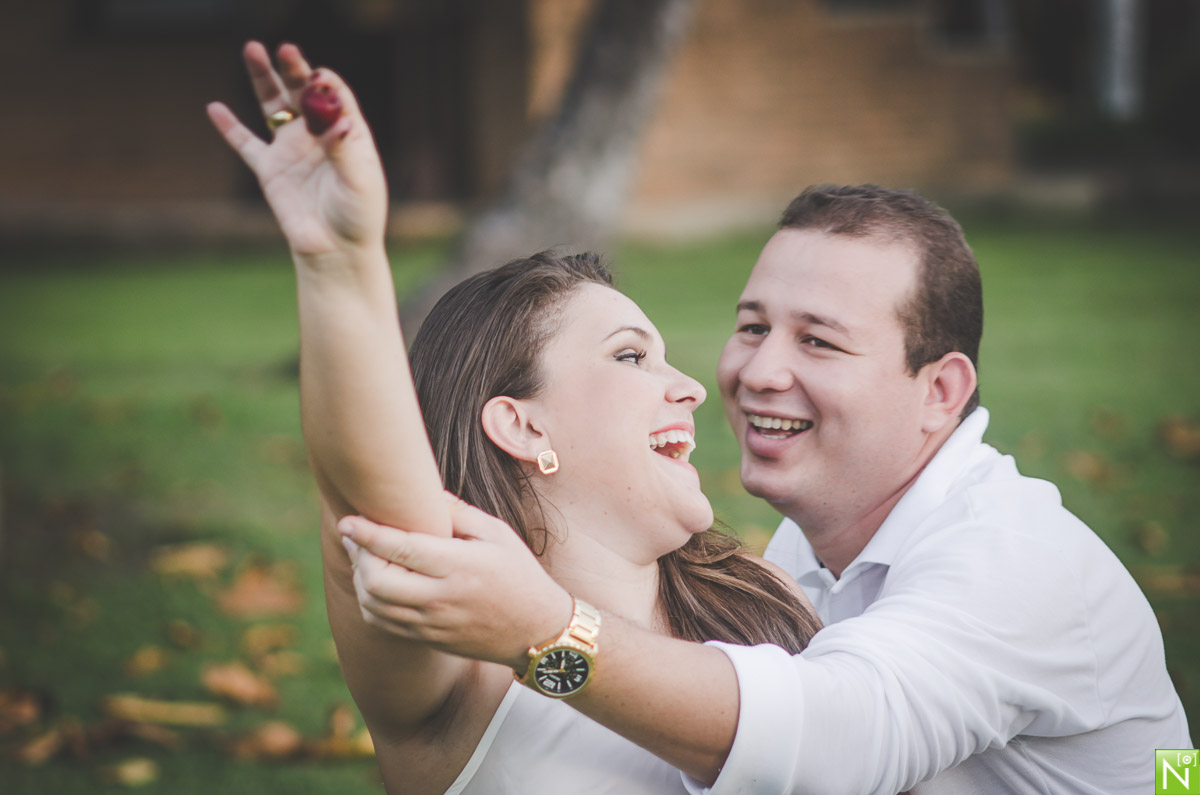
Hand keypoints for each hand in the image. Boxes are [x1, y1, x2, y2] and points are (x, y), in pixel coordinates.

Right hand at [206, 41, 386, 257]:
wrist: (336, 250)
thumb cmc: (358, 216)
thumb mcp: (360, 182)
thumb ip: (344, 150)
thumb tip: (337, 119)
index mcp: (345, 134)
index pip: (335, 96)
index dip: (324, 83)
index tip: (317, 75)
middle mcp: (317, 135)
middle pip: (302, 92)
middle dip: (294, 69)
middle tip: (285, 49)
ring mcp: (291, 150)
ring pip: (272, 106)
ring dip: (263, 78)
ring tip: (253, 49)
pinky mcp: (270, 170)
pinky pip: (245, 143)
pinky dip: (229, 127)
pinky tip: (214, 107)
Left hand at [338, 494, 573, 672]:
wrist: (535, 629)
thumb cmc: (519, 573)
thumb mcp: (497, 533)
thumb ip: (457, 512)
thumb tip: (421, 492)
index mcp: (459, 566)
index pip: (400, 549)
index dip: (367, 533)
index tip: (347, 520)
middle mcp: (441, 598)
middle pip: (376, 581)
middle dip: (358, 556)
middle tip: (357, 536)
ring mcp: (432, 623)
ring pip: (373, 606)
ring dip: (359, 579)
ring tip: (364, 557)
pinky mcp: (428, 638)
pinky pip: (383, 623)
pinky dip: (369, 601)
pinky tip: (375, 583)